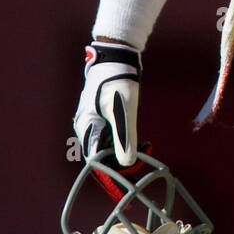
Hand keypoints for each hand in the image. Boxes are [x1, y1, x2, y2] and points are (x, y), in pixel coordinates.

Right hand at [74, 41, 141, 166]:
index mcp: (86, 128)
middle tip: (144, 158)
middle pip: (103, 155)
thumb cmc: (118, 82)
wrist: (117, 58)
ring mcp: (94, 122)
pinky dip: (126, 140)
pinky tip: (142, 140)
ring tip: (146, 147)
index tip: (131, 174)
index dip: (112, 171)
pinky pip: (113, 136)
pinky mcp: (103, 117)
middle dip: (123, 161)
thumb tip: (128, 162)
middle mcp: (87, 127)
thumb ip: (125, 138)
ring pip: (109, 146)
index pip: (96, 161)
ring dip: (127, 150)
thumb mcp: (124, 111)